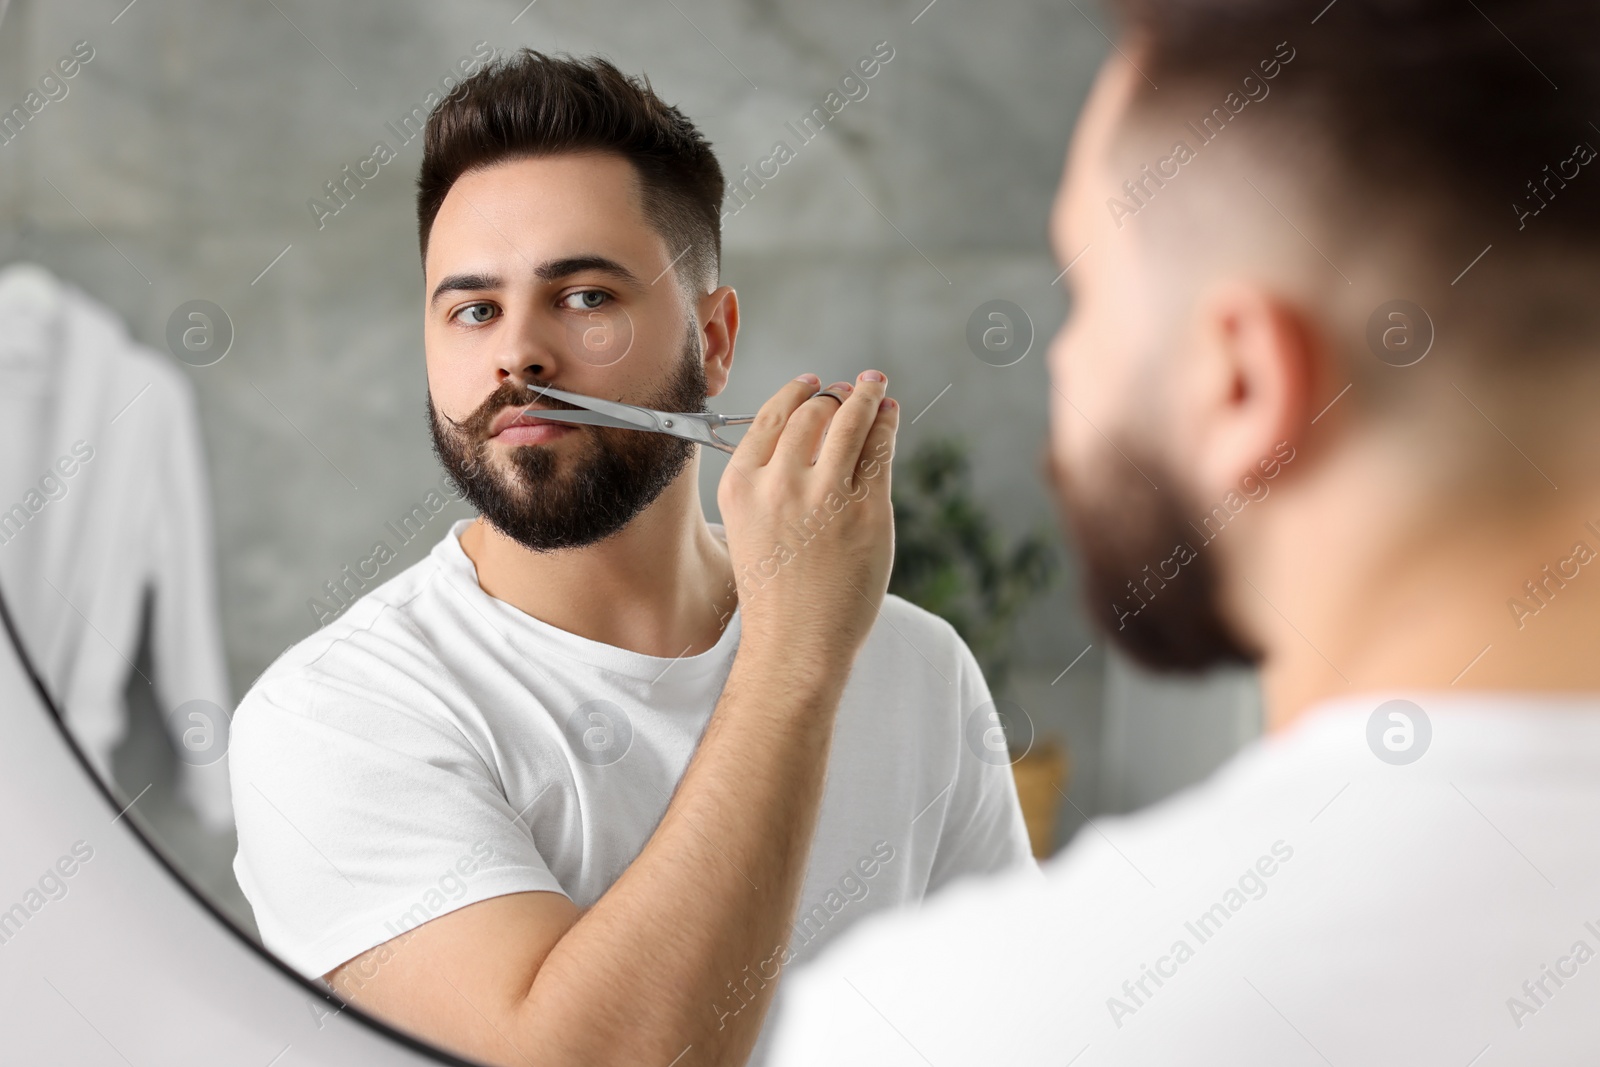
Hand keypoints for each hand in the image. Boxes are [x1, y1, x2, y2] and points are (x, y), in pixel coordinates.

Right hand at [717, 371, 898, 661]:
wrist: (797, 642)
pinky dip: (886, 424)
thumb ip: (769, 481)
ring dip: (865, 395)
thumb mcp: (749, 527)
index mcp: (742, 485)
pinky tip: (890, 415)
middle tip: (848, 389)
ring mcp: (826, 494)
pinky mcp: (867, 509)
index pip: (771, 417)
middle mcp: (780, 482)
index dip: (795, 393)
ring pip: (850, 421)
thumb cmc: (776, 591)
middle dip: (833, 395)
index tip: (811, 383)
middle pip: (812, 414)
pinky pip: (879, 449)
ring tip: (874, 386)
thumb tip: (811, 432)